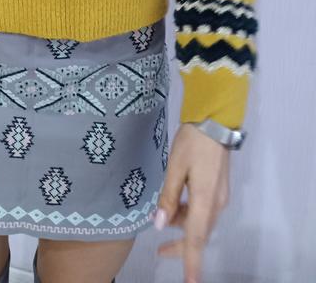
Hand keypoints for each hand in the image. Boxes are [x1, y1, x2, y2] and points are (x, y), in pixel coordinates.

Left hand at [152, 122, 229, 282]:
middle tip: (160, 250)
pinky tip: (177, 205)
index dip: (190, 261)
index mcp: (206, 201)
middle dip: (182, 245)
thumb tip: (160, 224)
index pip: (196, 239)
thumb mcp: (175, 167)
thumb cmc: (192, 142)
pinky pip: (204, 210)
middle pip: (200, 234)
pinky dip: (190, 214)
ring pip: (202, 222)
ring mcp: (220, 196)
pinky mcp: (219, 188)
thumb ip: (168, 197)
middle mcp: (217, 203)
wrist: (215, 120)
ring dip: (184, 226)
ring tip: (164, 217)